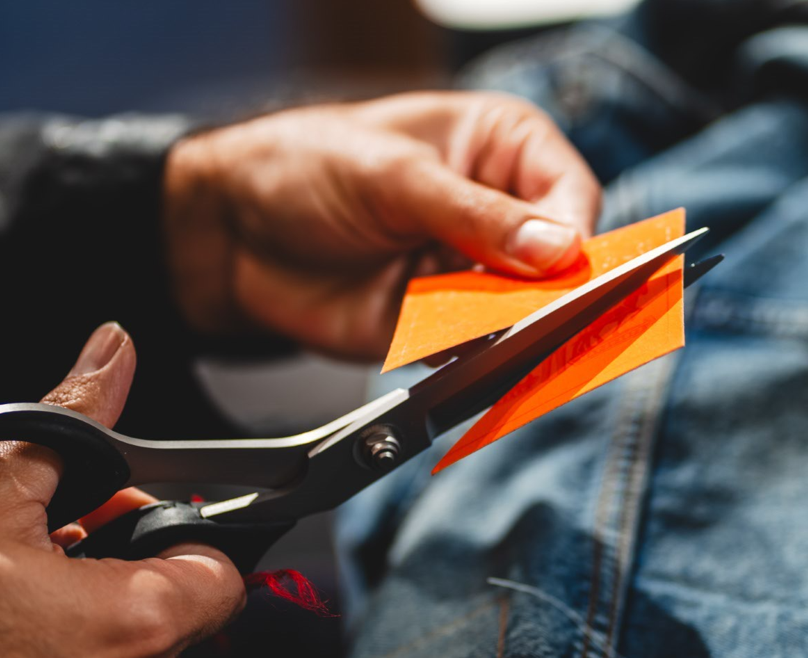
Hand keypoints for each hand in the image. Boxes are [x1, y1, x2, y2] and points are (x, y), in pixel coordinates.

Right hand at [0, 323, 244, 657]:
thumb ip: (76, 420)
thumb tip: (115, 354)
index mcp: (139, 631)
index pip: (221, 567)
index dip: (176, 527)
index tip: (128, 514)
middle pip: (182, 606)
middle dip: (131, 562)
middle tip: (65, 539)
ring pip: (144, 652)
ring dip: (102, 611)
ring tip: (30, 588)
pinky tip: (20, 635)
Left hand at [163, 91, 601, 359]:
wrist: (234, 231)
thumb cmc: (305, 166)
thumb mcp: (393, 176)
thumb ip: (476, 216)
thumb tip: (556, 250)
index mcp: (498, 151)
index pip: (569, 195)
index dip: (573, 235)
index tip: (564, 270)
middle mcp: (492, 214)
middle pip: (553, 264)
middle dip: (543, 292)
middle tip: (528, 311)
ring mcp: (464, 273)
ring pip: (516, 314)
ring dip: (505, 329)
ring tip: (482, 330)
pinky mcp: (435, 324)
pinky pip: (470, 349)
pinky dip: (468, 357)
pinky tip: (454, 350)